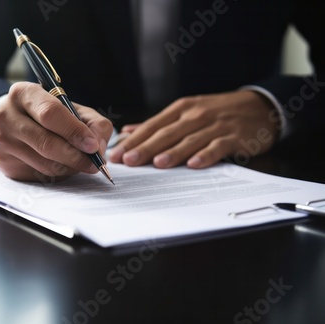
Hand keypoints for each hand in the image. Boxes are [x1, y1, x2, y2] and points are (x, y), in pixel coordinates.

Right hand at [0, 82, 112, 181]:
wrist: (14, 121)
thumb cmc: (48, 113)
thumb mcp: (73, 108)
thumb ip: (93, 123)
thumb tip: (98, 147)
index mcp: (23, 93)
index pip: (50, 113)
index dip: (74, 131)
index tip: (93, 146)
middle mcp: (6, 115)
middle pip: (46, 143)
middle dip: (75, 156)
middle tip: (94, 163)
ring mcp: (2, 140)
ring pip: (44, 163)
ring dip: (69, 167)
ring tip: (79, 162)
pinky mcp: (4, 162)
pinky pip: (38, 174)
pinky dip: (57, 174)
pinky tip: (61, 164)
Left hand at [108, 90, 279, 168]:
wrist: (260, 106)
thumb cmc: (217, 111)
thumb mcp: (187, 111)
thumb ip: (158, 124)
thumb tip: (128, 131)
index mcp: (181, 109)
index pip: (152, 126)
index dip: (133, 140)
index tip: (117, 153)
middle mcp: (195, 115)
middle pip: (167, 133)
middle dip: (146, 147)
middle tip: (129, 160)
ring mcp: (215, 125)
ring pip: (190, 140)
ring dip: (173, 152)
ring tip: (157, 164)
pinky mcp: (233, 136)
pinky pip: (218, 147)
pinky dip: (206, 155)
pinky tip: (194, 164)